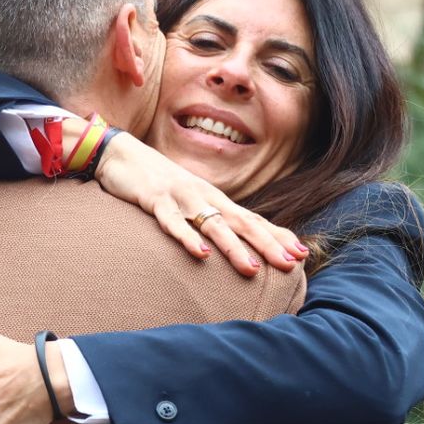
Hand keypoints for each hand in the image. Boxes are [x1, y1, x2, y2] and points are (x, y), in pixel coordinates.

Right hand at [92, 129, 306, 277]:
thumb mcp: (191, 202)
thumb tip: (236, 243)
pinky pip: (172, 222)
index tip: (302, 254)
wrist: (121, 153)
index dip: (277, 236)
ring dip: (233, 248)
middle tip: (290, 264)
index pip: (253, 219)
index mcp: (216, 200)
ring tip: (252, 270)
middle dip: (268, 244)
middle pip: (242, 223)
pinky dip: (187, 238)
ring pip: (213, 225)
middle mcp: (205, 197)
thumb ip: (212, 220)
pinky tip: (201, 254)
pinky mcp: (155, 199)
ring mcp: (181, 197)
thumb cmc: (159, 184)